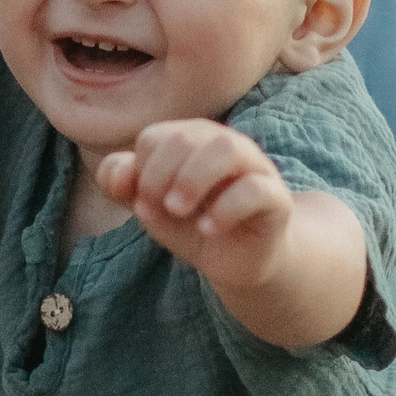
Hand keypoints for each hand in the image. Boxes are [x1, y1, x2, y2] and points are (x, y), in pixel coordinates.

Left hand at [97, 119, 293, 290]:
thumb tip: (118, 174)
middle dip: (161, 173)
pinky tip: (209, 229)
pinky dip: (226, 209)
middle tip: (157, 207)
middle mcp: (225, 145)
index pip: (155, 137)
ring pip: (228, 148)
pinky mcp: (277, 199)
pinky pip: (256, 189)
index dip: (140, 171)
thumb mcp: (153, 208)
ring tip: (177, 210)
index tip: (143, 203)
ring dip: (193, 178)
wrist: (239, 261)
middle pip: (190, 134)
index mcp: (191, 141)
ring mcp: (255, 169)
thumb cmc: (194, 224)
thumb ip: (126, 186)